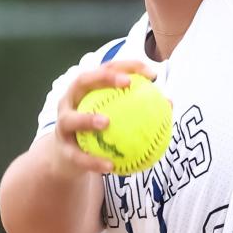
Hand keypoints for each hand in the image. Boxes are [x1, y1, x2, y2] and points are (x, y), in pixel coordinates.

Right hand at [53, 59, 154, 174]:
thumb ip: (138, 107)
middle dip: (104, 77)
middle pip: (83, 80)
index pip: (108, 68)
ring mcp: (62, 124)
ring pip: (70, 118)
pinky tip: (111, 165)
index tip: (152, 74)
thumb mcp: (116, 116)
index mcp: (87, 88)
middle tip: (127, 83)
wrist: (68, 159)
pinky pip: (78, 156)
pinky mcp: (62, 149)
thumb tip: (170, 103)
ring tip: (106, 122)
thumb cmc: (98, 131)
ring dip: (87, 119)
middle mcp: (70, 100)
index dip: (129, 66)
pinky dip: (93, 161)